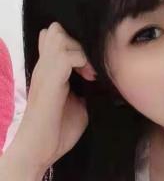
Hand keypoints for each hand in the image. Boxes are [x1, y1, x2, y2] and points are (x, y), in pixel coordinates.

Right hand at [12, 23, 89, 171]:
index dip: (76, 43)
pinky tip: (89, 78)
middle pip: (56, 30)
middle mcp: (44, 66)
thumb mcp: (80, 105)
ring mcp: (45, 71)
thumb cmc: (58, 131)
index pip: (56, 37)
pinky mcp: (50, 80)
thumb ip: (88, 88)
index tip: (91, 66)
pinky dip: (82, 61)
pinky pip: (67, 54)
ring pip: (60, 36)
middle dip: (78, 42)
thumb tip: (106, 80)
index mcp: (50, 70)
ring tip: (89, 72)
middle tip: (90, 66)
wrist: (40, 149)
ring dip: (80, 50)